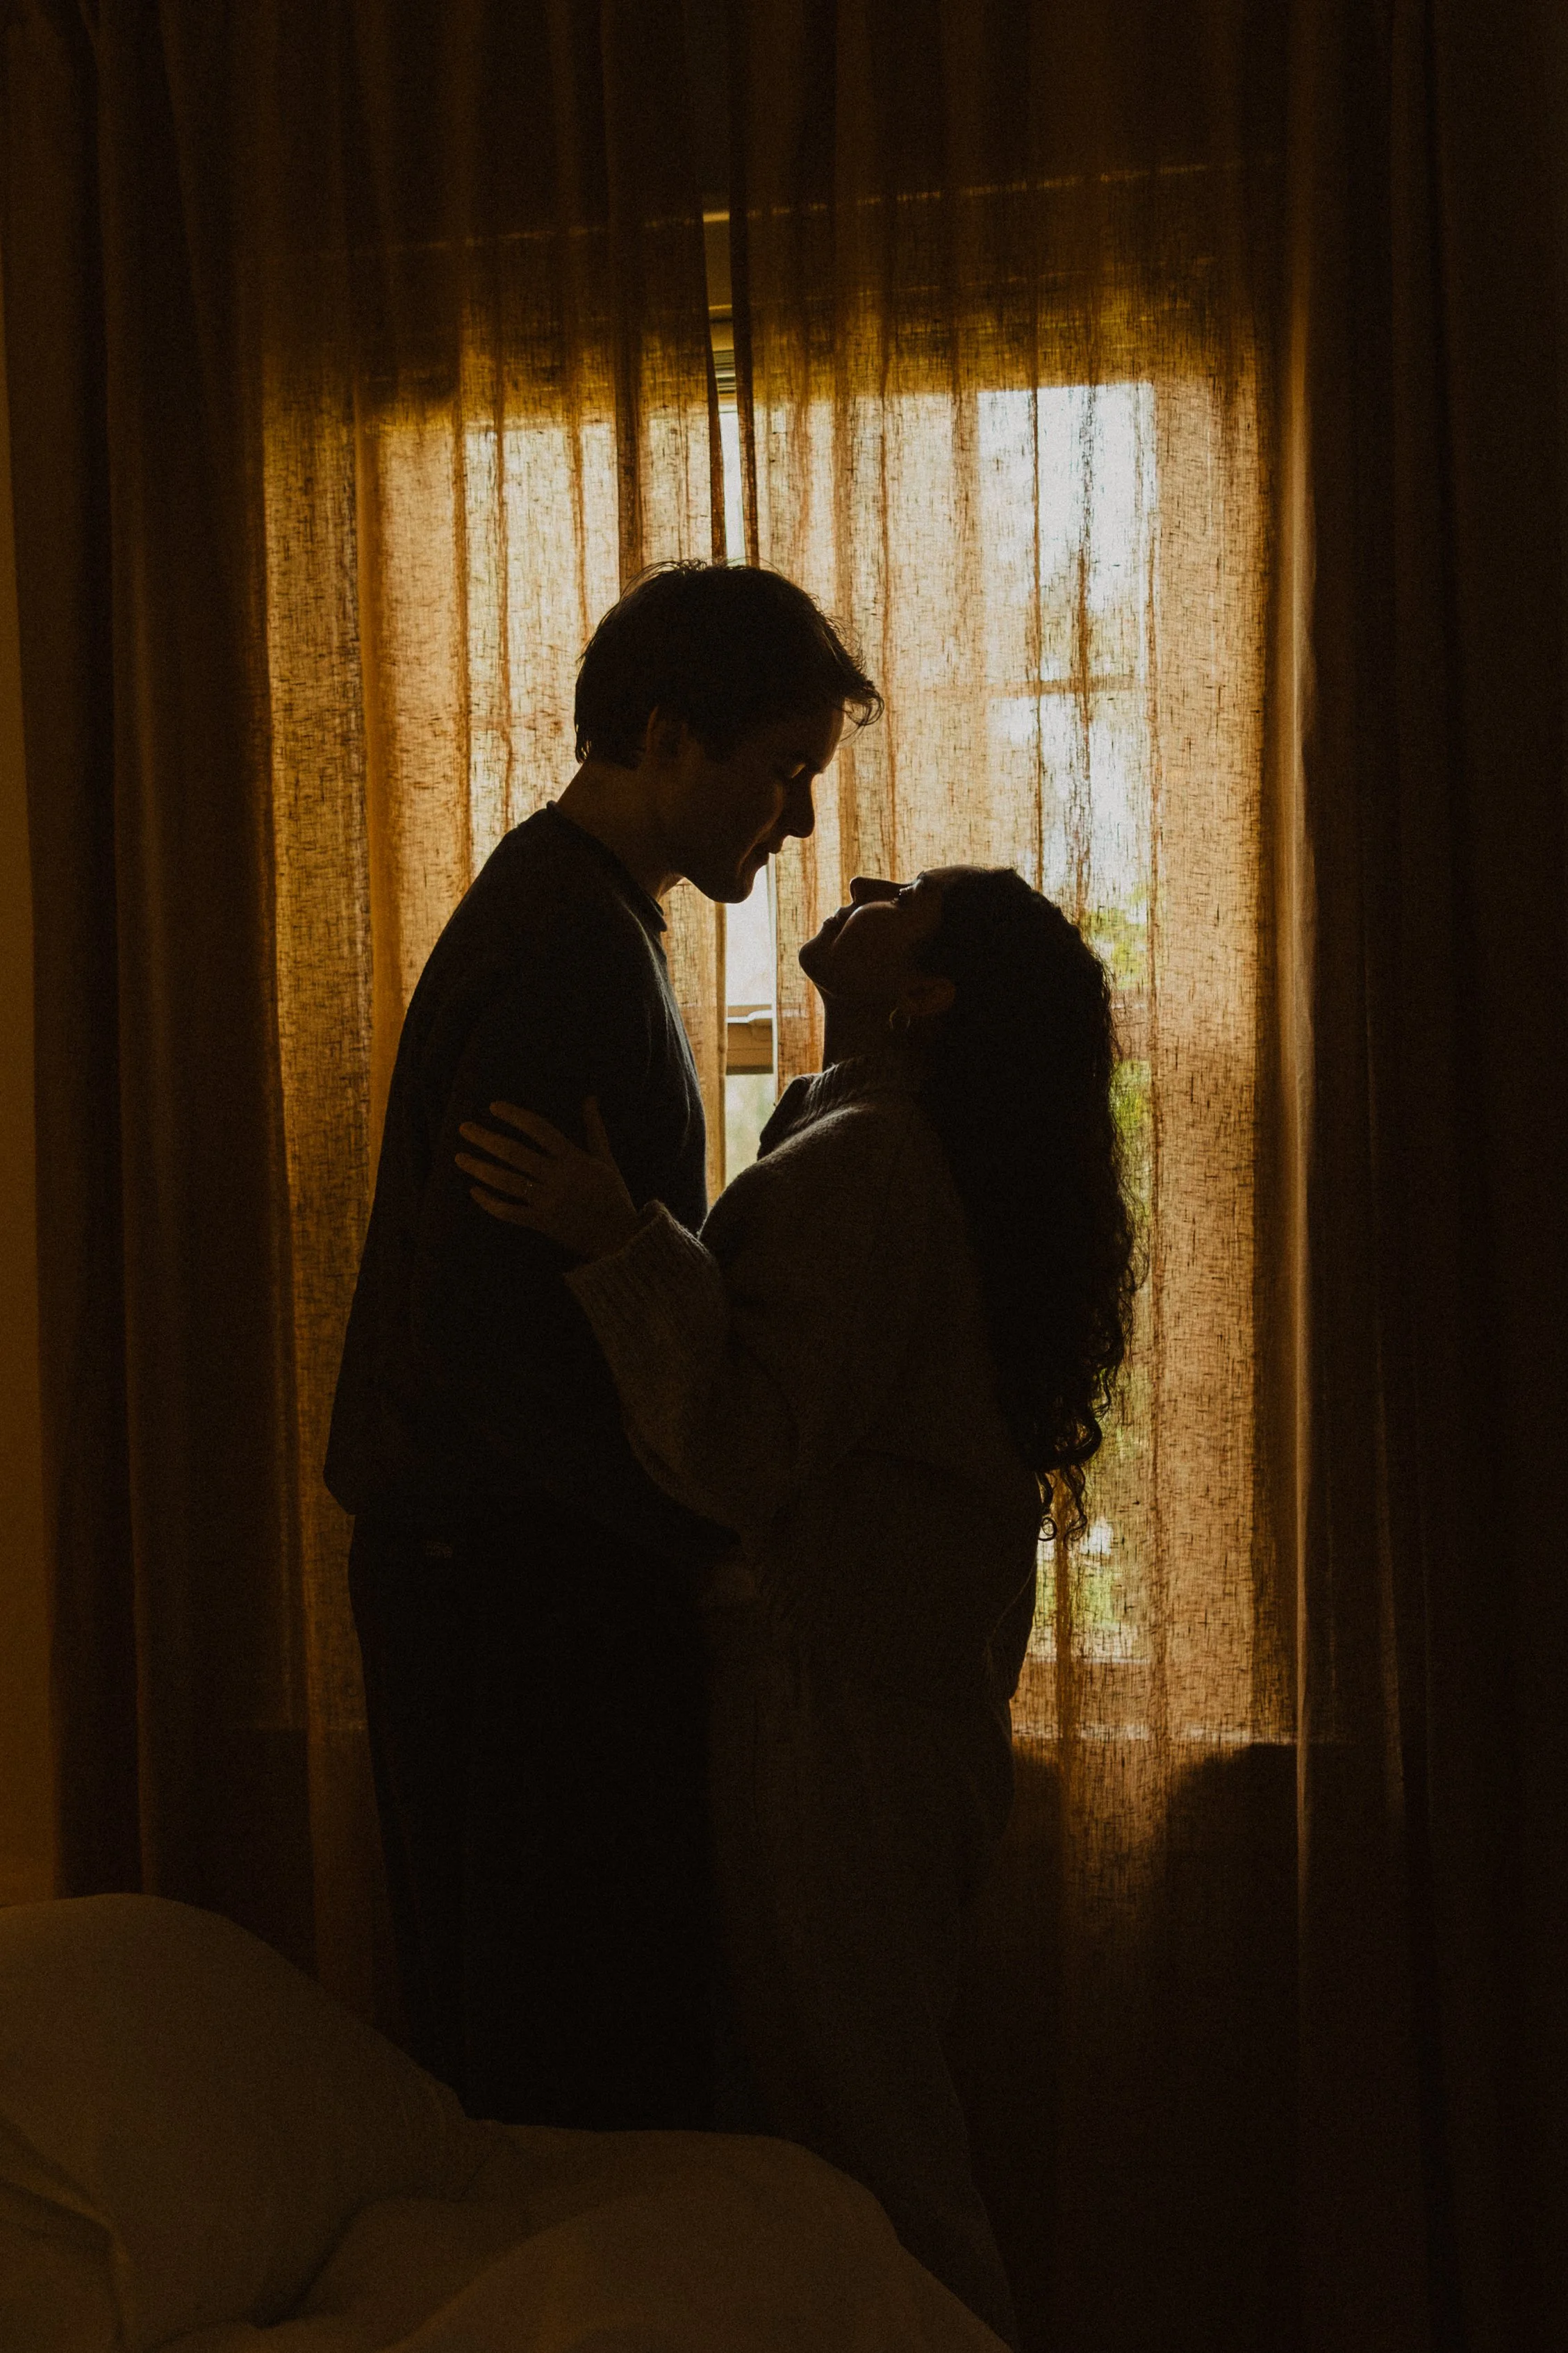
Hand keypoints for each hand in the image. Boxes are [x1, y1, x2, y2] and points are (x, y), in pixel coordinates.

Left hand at [456, 1097, 643, 1260]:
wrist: (619, 1238)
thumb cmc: (613, 1195)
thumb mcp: (606, 1159)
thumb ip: (594, 1129)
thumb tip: (590, 1099)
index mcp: (574, 1159)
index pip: (539, 1129)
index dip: (515, 1116)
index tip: (494, 1107)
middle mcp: (558, 1177)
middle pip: (514, 1153)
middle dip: (486, 1139)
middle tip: (464, 1128)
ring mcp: (547, 1201)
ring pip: (506, 1182)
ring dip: (480, 1168)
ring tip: (460, 1157)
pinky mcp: (541, 1223)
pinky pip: (509, 1212)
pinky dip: (490, 1202)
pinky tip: (474, 1191)